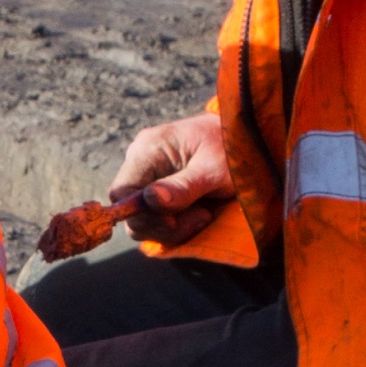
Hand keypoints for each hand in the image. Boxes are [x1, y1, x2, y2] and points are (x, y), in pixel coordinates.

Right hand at [111, 109, 230, 216]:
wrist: (243, 139)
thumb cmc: (231, 148)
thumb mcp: (213, 169)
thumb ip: (183, 186)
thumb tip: (151, 200)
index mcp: (148, 149)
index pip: (122, 193)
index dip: (142, 215)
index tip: (175, 220)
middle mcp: (140, 162)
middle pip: (131, 211)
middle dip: (164, 224)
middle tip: (201, 217)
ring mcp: (148, 177)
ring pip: (143, 220)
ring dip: (174, 227)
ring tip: (204, 214)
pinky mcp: (158, 190)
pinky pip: (156, 219)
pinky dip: (177, 225)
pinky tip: (200, 213)